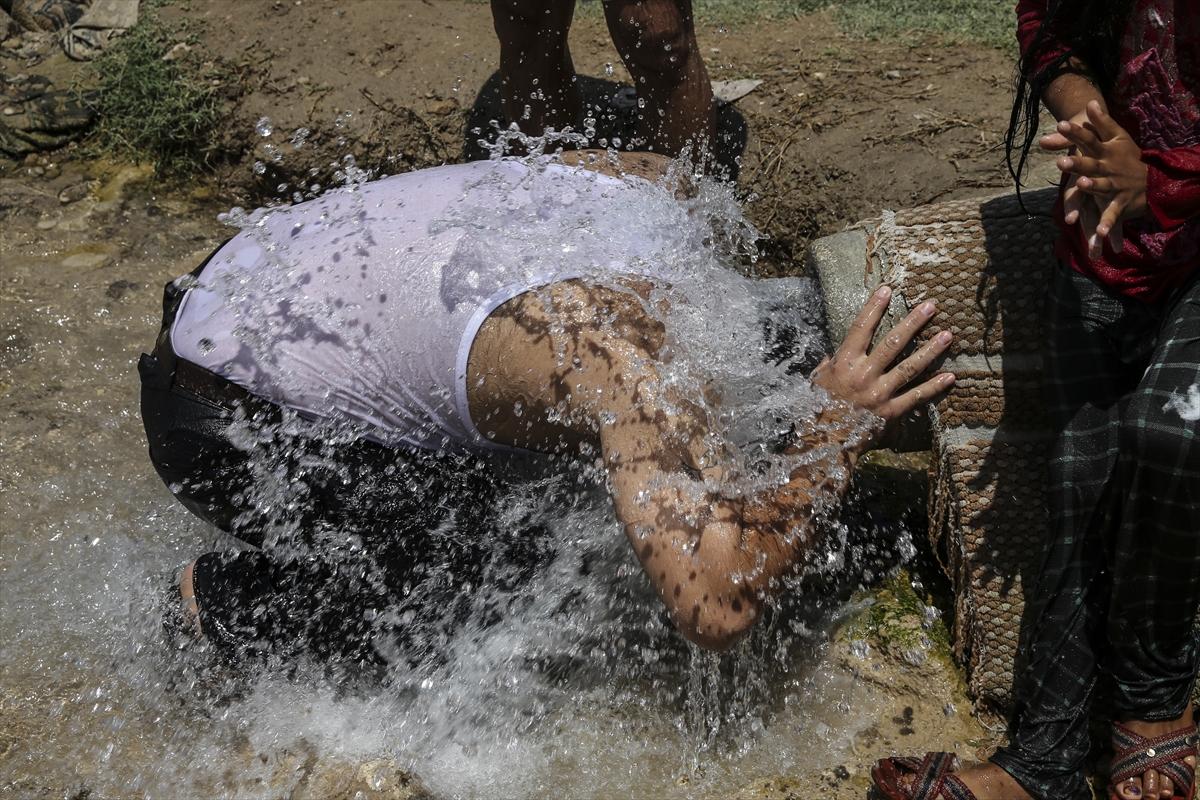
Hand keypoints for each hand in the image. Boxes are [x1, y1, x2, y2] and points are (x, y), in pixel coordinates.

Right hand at [812, 285, 954, 422]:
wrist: (824, 440)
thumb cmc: (818, 406)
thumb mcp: (818, 380)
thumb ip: (829, 364)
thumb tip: (832, 355)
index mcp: (844, 363)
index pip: (861, 328)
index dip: (874, 308)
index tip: (887, 290)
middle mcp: (864, 375)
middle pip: (893, 342)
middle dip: (913, 322)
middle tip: (930, 306)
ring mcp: (880, 393)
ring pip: (910, 367)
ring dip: (931, 349)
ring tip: (948, 335)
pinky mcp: (891, 411)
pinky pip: (916, 396)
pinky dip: (934, 386)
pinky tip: (950, 376)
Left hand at [1041, 100, 1147, 257]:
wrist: (1155, 180)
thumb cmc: (1128, 157)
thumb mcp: (1117, 137)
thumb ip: (1099, 123)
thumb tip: (1088, 102)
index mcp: (1105, 151)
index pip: (1088, 138)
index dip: (1075, 132)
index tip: (1060, 124)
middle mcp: (1109, 167)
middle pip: (1091, 163)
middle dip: (1077, 162)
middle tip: (1061, 161)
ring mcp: (1115, 185)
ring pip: (1101, 186)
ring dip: (1092, 186)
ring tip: (1081, 184)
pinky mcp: (1121, 202)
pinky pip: (1112, 213)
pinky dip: (1108, 223)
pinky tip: (1101, 233)